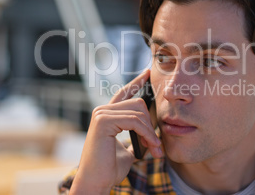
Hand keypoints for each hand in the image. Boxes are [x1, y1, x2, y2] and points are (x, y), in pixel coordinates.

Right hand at [70, 69, 161, 193]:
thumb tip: (151, 134)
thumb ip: (136, 138)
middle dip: (151, 124)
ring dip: (151, 133)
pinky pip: (134, 121)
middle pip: (138, 104)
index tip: (148, 73)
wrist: (97, 182)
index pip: (124, 93)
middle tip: (157, 146)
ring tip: (156, 149)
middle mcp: (102, 111)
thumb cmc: (110, 168)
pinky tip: (151, 146)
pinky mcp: (103, 120)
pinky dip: (146, 134)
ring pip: (138, 112)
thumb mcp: (128, 150)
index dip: (136, 82)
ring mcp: (101, 114)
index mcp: (107, 115)